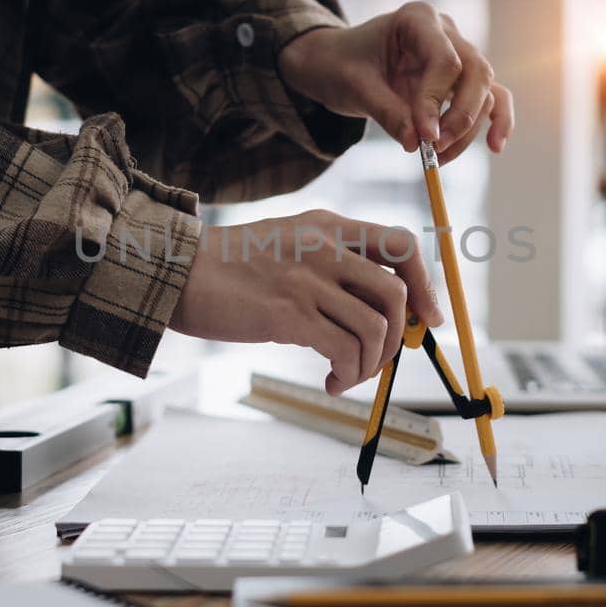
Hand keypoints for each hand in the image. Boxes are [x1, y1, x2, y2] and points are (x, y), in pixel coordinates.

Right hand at [169, 210, 444, 394]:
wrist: (178, 273)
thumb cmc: (233, 268)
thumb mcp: (290, 244)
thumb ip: (333, 263)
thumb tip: (381, 308)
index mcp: (329, 225)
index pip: (402, 243)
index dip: (425, 284)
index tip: (427, 317)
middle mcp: (325, 246)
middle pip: (397, 291)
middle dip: (399, 336)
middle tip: (380, 358)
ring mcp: (307, 279)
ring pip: (375, 327)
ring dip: (371, 364)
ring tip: (348, 375)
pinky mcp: (288, 314)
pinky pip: (344, 350)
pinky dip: (348, 374)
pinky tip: (331, 381)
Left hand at [278, 2, 513, 163]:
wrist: (337, 62)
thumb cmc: (342, 65)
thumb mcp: (355, 87)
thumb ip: (387, 113)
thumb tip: (417, 144)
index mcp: (417, 19)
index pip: (444, 60)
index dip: (437, 101)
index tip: (424, 137)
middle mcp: (446, 32)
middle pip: (476, 72)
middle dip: (461, 116)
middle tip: (436, 148)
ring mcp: (458, 54)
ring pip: (484, 91)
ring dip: (468, 129)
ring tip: (439, 158)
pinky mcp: (461, 80)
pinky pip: (491, 97)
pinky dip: (496, 120)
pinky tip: (495, 146)